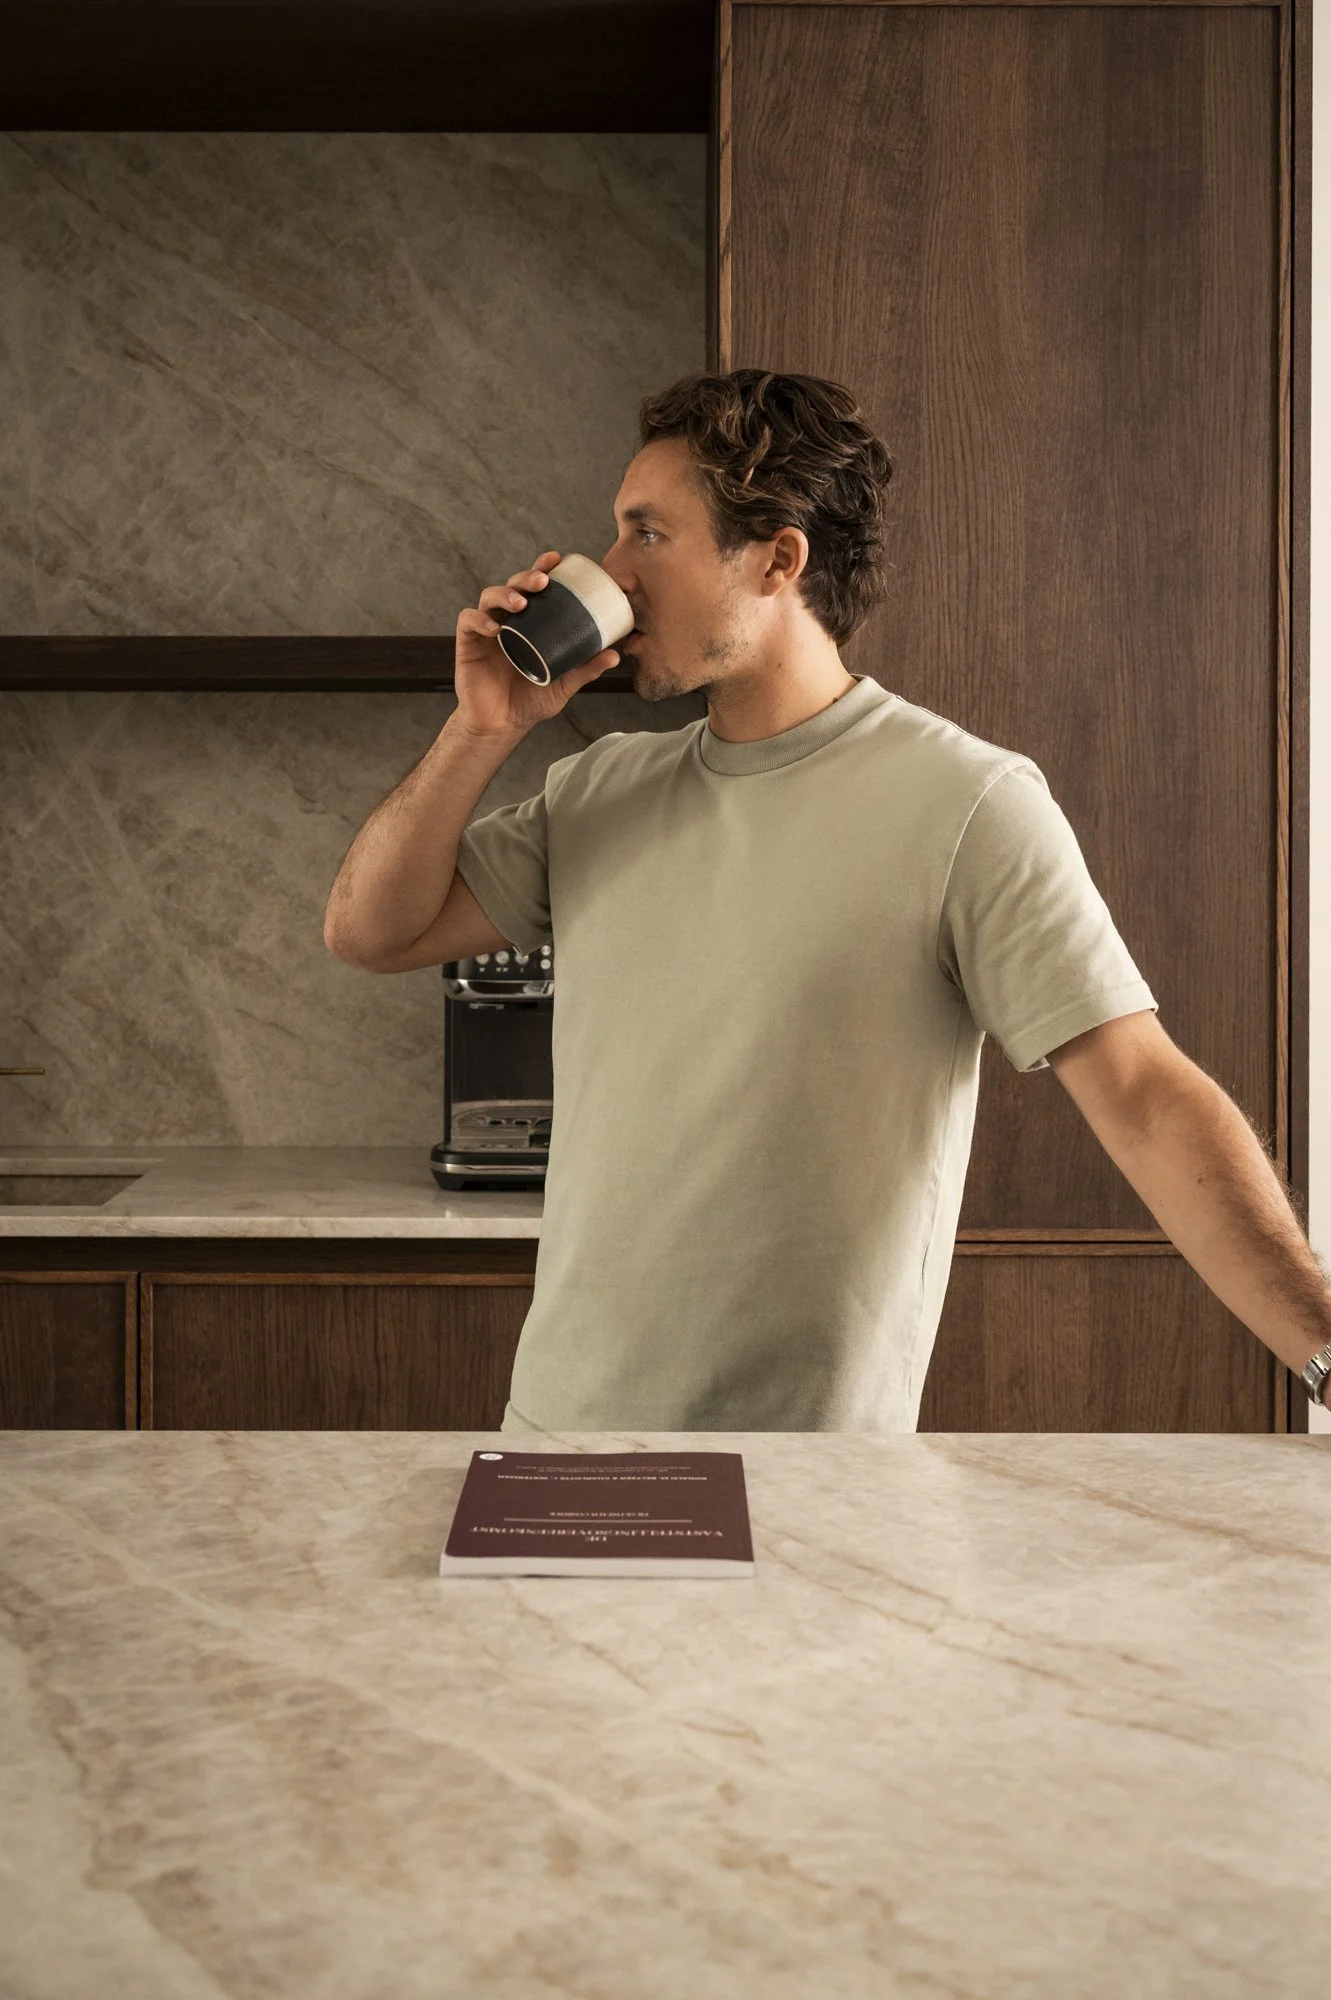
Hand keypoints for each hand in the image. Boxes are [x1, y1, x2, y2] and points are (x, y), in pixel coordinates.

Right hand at [453, 551, 620, 736]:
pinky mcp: (468, 643)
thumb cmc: (531, 701)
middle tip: (542, 582)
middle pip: (512, 586)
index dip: (542, 568)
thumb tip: (616, 654)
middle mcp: (507, 620)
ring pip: (489, 597)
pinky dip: (480, 619)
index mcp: (529, 623)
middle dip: (526, 576)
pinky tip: (495, 629)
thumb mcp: (564, 684)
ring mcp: (486, 630)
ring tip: (521, 604)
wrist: (503, 724)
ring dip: (505, 594)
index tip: (556, 560)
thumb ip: (586, 669)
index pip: (533, 588)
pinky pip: (469, 621)